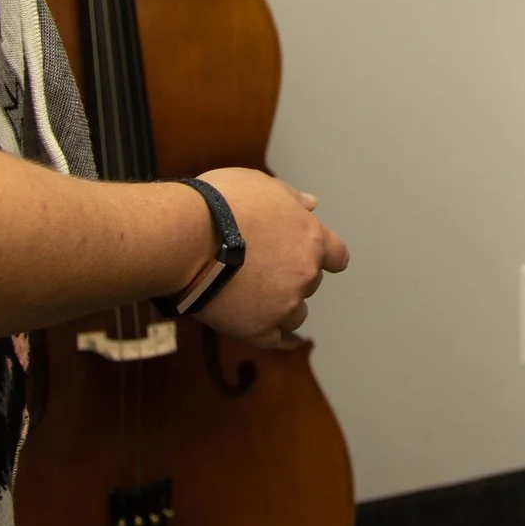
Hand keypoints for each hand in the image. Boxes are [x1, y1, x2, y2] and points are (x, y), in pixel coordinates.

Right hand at [181, 169, 349, 349]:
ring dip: (281, 308)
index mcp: (311, 238)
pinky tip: (262, 330)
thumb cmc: (220, 204)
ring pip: (295, 315)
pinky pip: (274, 340)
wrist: (186, 237)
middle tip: (262, 269)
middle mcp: (305, 274)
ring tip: (254, 297)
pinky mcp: (257, 329)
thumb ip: (291, 198)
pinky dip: (269, 334)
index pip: (337, 256)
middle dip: (292, 277)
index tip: (317, 260)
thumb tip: (312, 205)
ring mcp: (283, 305)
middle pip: (310, 283)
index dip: (327, 258)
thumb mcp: (261, 185)